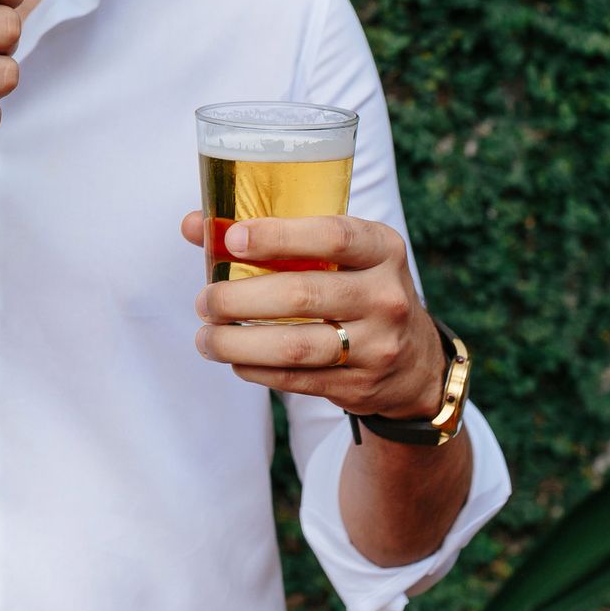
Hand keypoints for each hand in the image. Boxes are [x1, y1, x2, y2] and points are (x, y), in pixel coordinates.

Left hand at [179, 210, 447, 420]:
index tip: (233, 239)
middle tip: (204, 300)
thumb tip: (194, 225)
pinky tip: (234, 359)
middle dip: (239, 299)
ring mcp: (377, 345)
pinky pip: (296, 379)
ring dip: (238, 344)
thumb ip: (273, 236)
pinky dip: (256, 369)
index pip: (332, 237)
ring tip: (206, 337)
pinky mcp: (359, 385)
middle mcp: (385, 296)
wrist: (415, 361)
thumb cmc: (357, 288)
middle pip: (301, 295)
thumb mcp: (339, 254)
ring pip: (294, 346)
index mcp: (381, 249)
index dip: (278, 236)